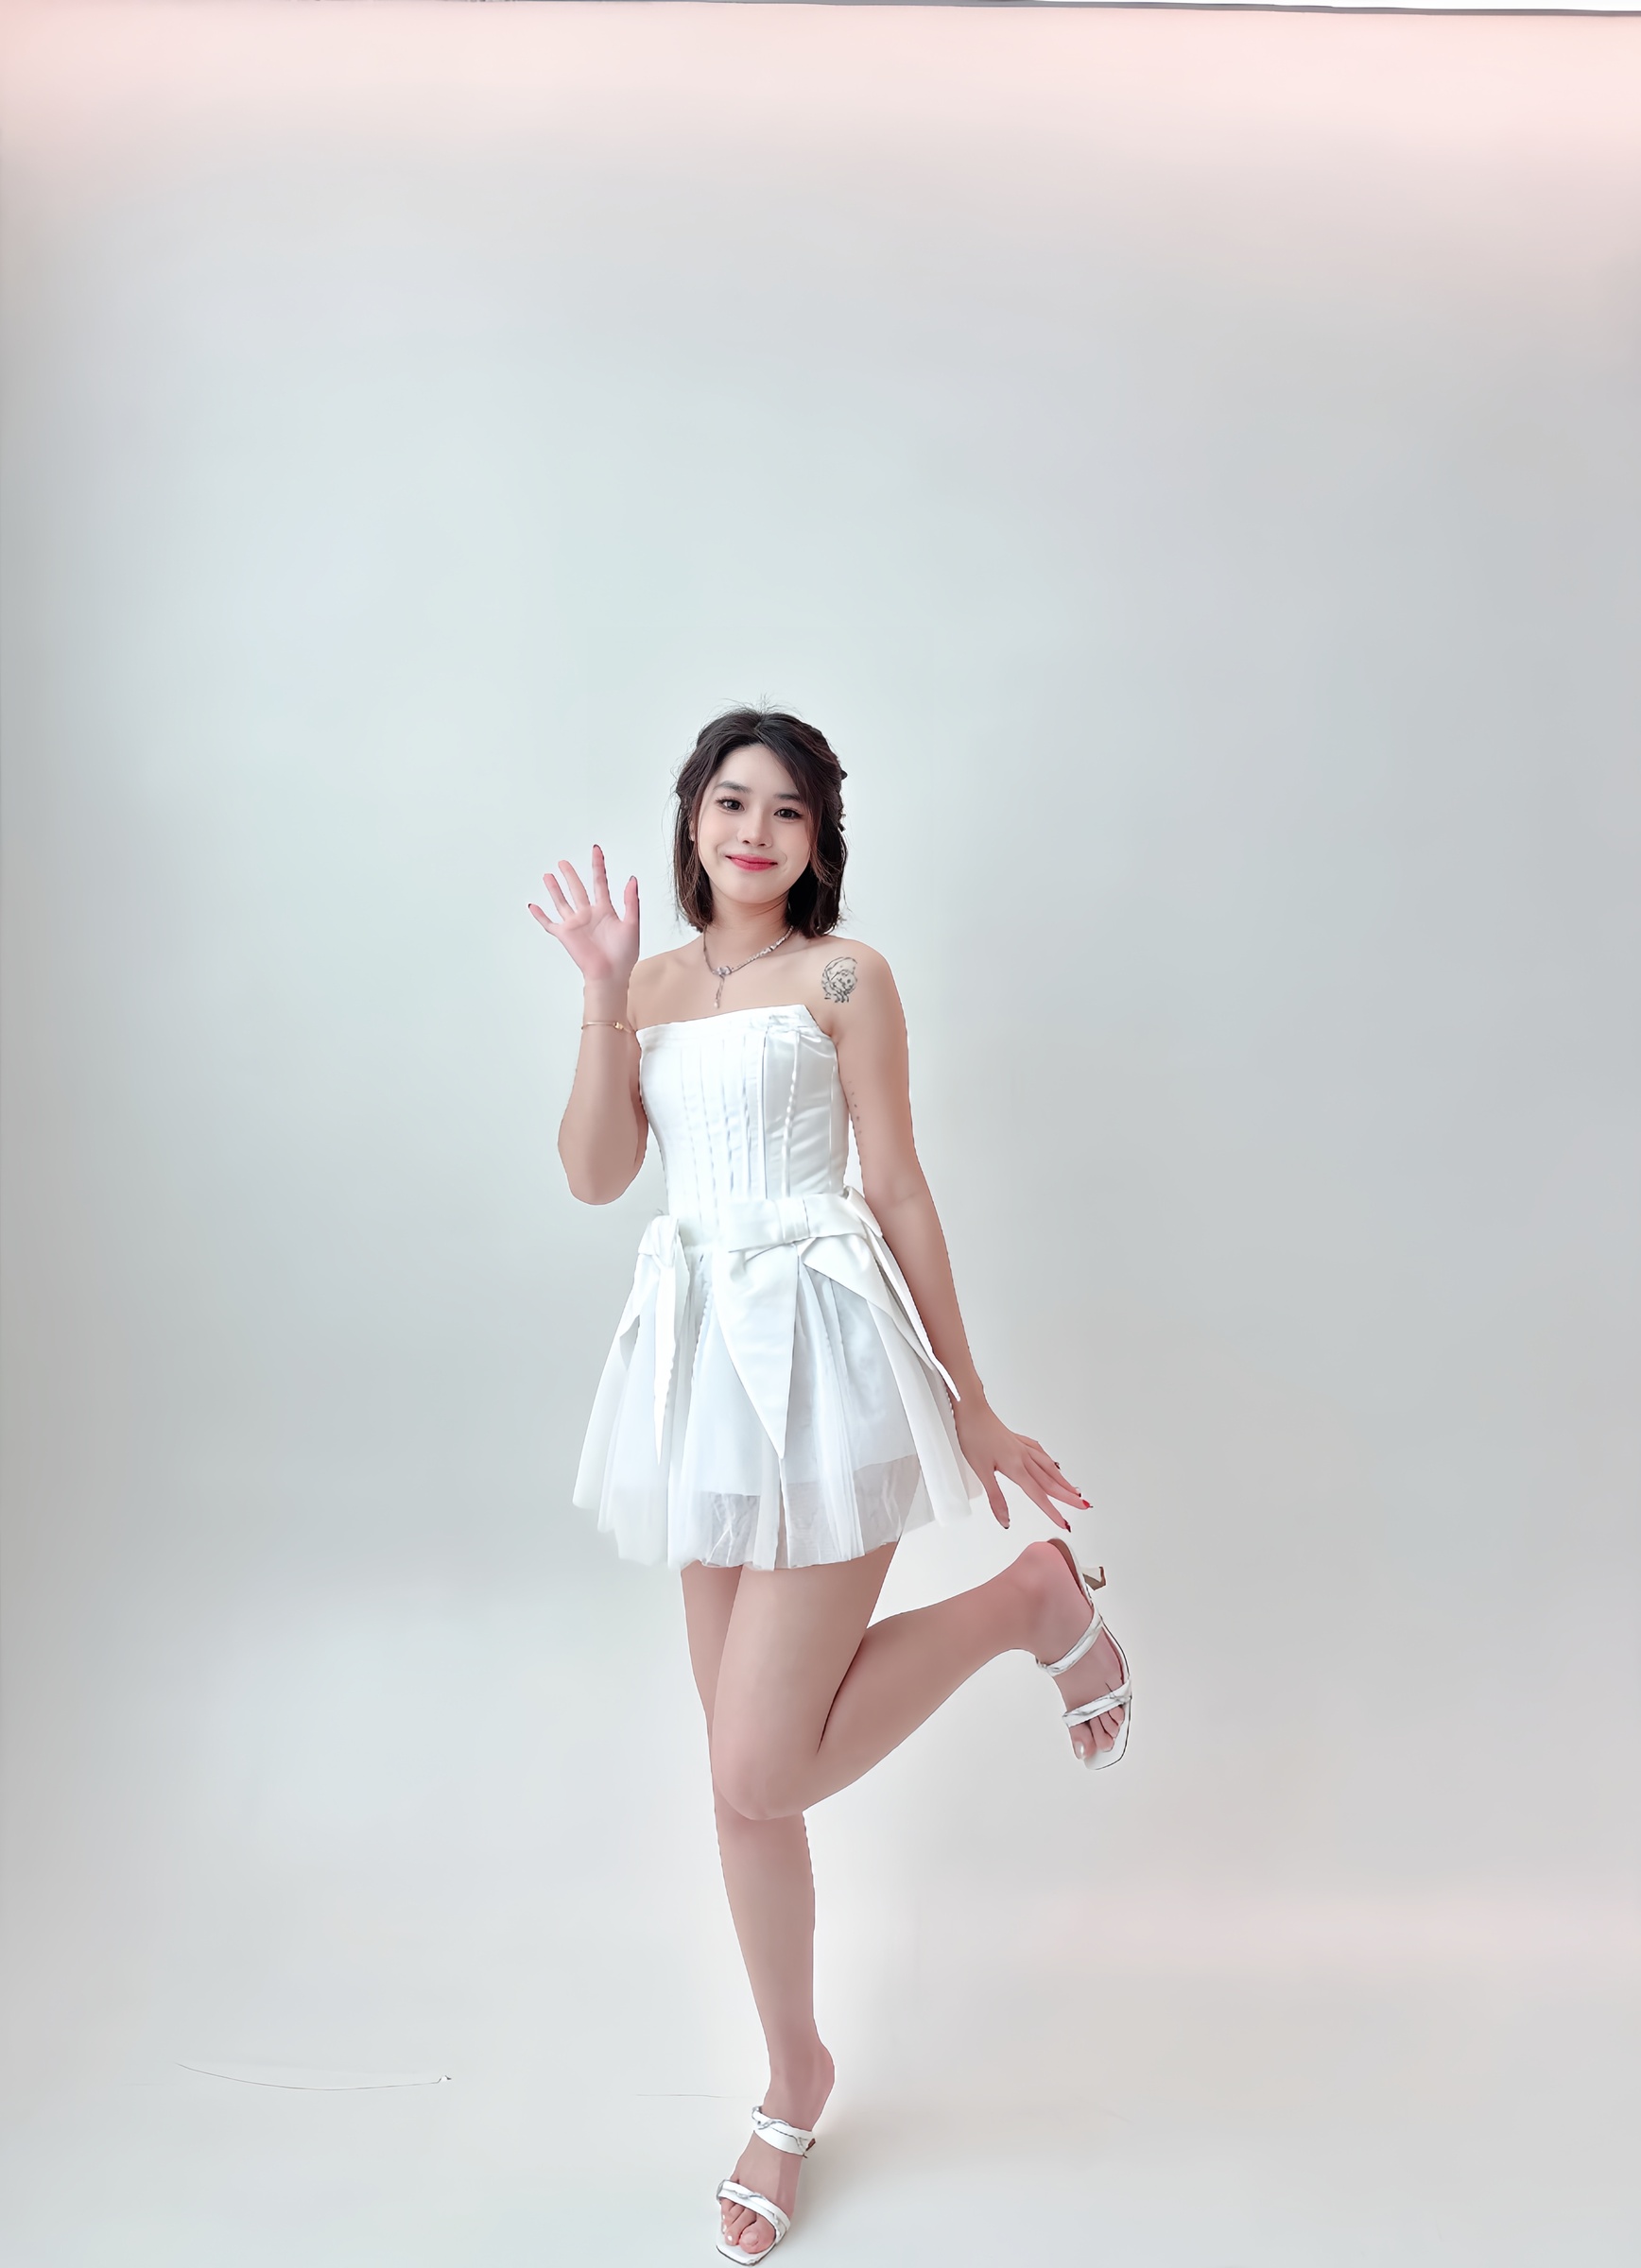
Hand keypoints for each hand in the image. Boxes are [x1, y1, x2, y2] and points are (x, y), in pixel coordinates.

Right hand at [528, 846, 639, 987]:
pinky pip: (549, 923)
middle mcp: (588, 915)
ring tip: (548, 876)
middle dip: (570, 875)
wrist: (610, 975)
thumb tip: (632, 879)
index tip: (595, 850)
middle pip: (577, 889)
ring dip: (555, 889)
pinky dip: (540, 915)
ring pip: (562, 902)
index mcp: (605, 910)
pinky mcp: (565, 935)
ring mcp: (575, 924)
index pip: (600, 882)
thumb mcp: (632, 925)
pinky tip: (533, 906)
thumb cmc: (624, 955)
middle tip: (563, 862)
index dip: (598, 865)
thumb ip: (631, 902)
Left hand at [953, 1399, 1088, 1530]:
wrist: (971, 1410)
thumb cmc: (973, 1436)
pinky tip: (1051, 1463)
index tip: (1064, 1523)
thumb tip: (1005, 1520)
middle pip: (1050, 1482)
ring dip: (1063, 1480)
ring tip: (1074, 1490)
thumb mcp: (981, 1471)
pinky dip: (1049, 1462)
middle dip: (1067, 1496)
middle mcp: (1023, 1457)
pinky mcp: (1017, 1440)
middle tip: (1083, 1506)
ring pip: (1048, 1467)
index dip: (1052, 1511)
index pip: (1038, 1495)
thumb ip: (996, 1498)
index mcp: (1016, 1467)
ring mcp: (1022, 1447)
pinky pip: (1039, 1453)